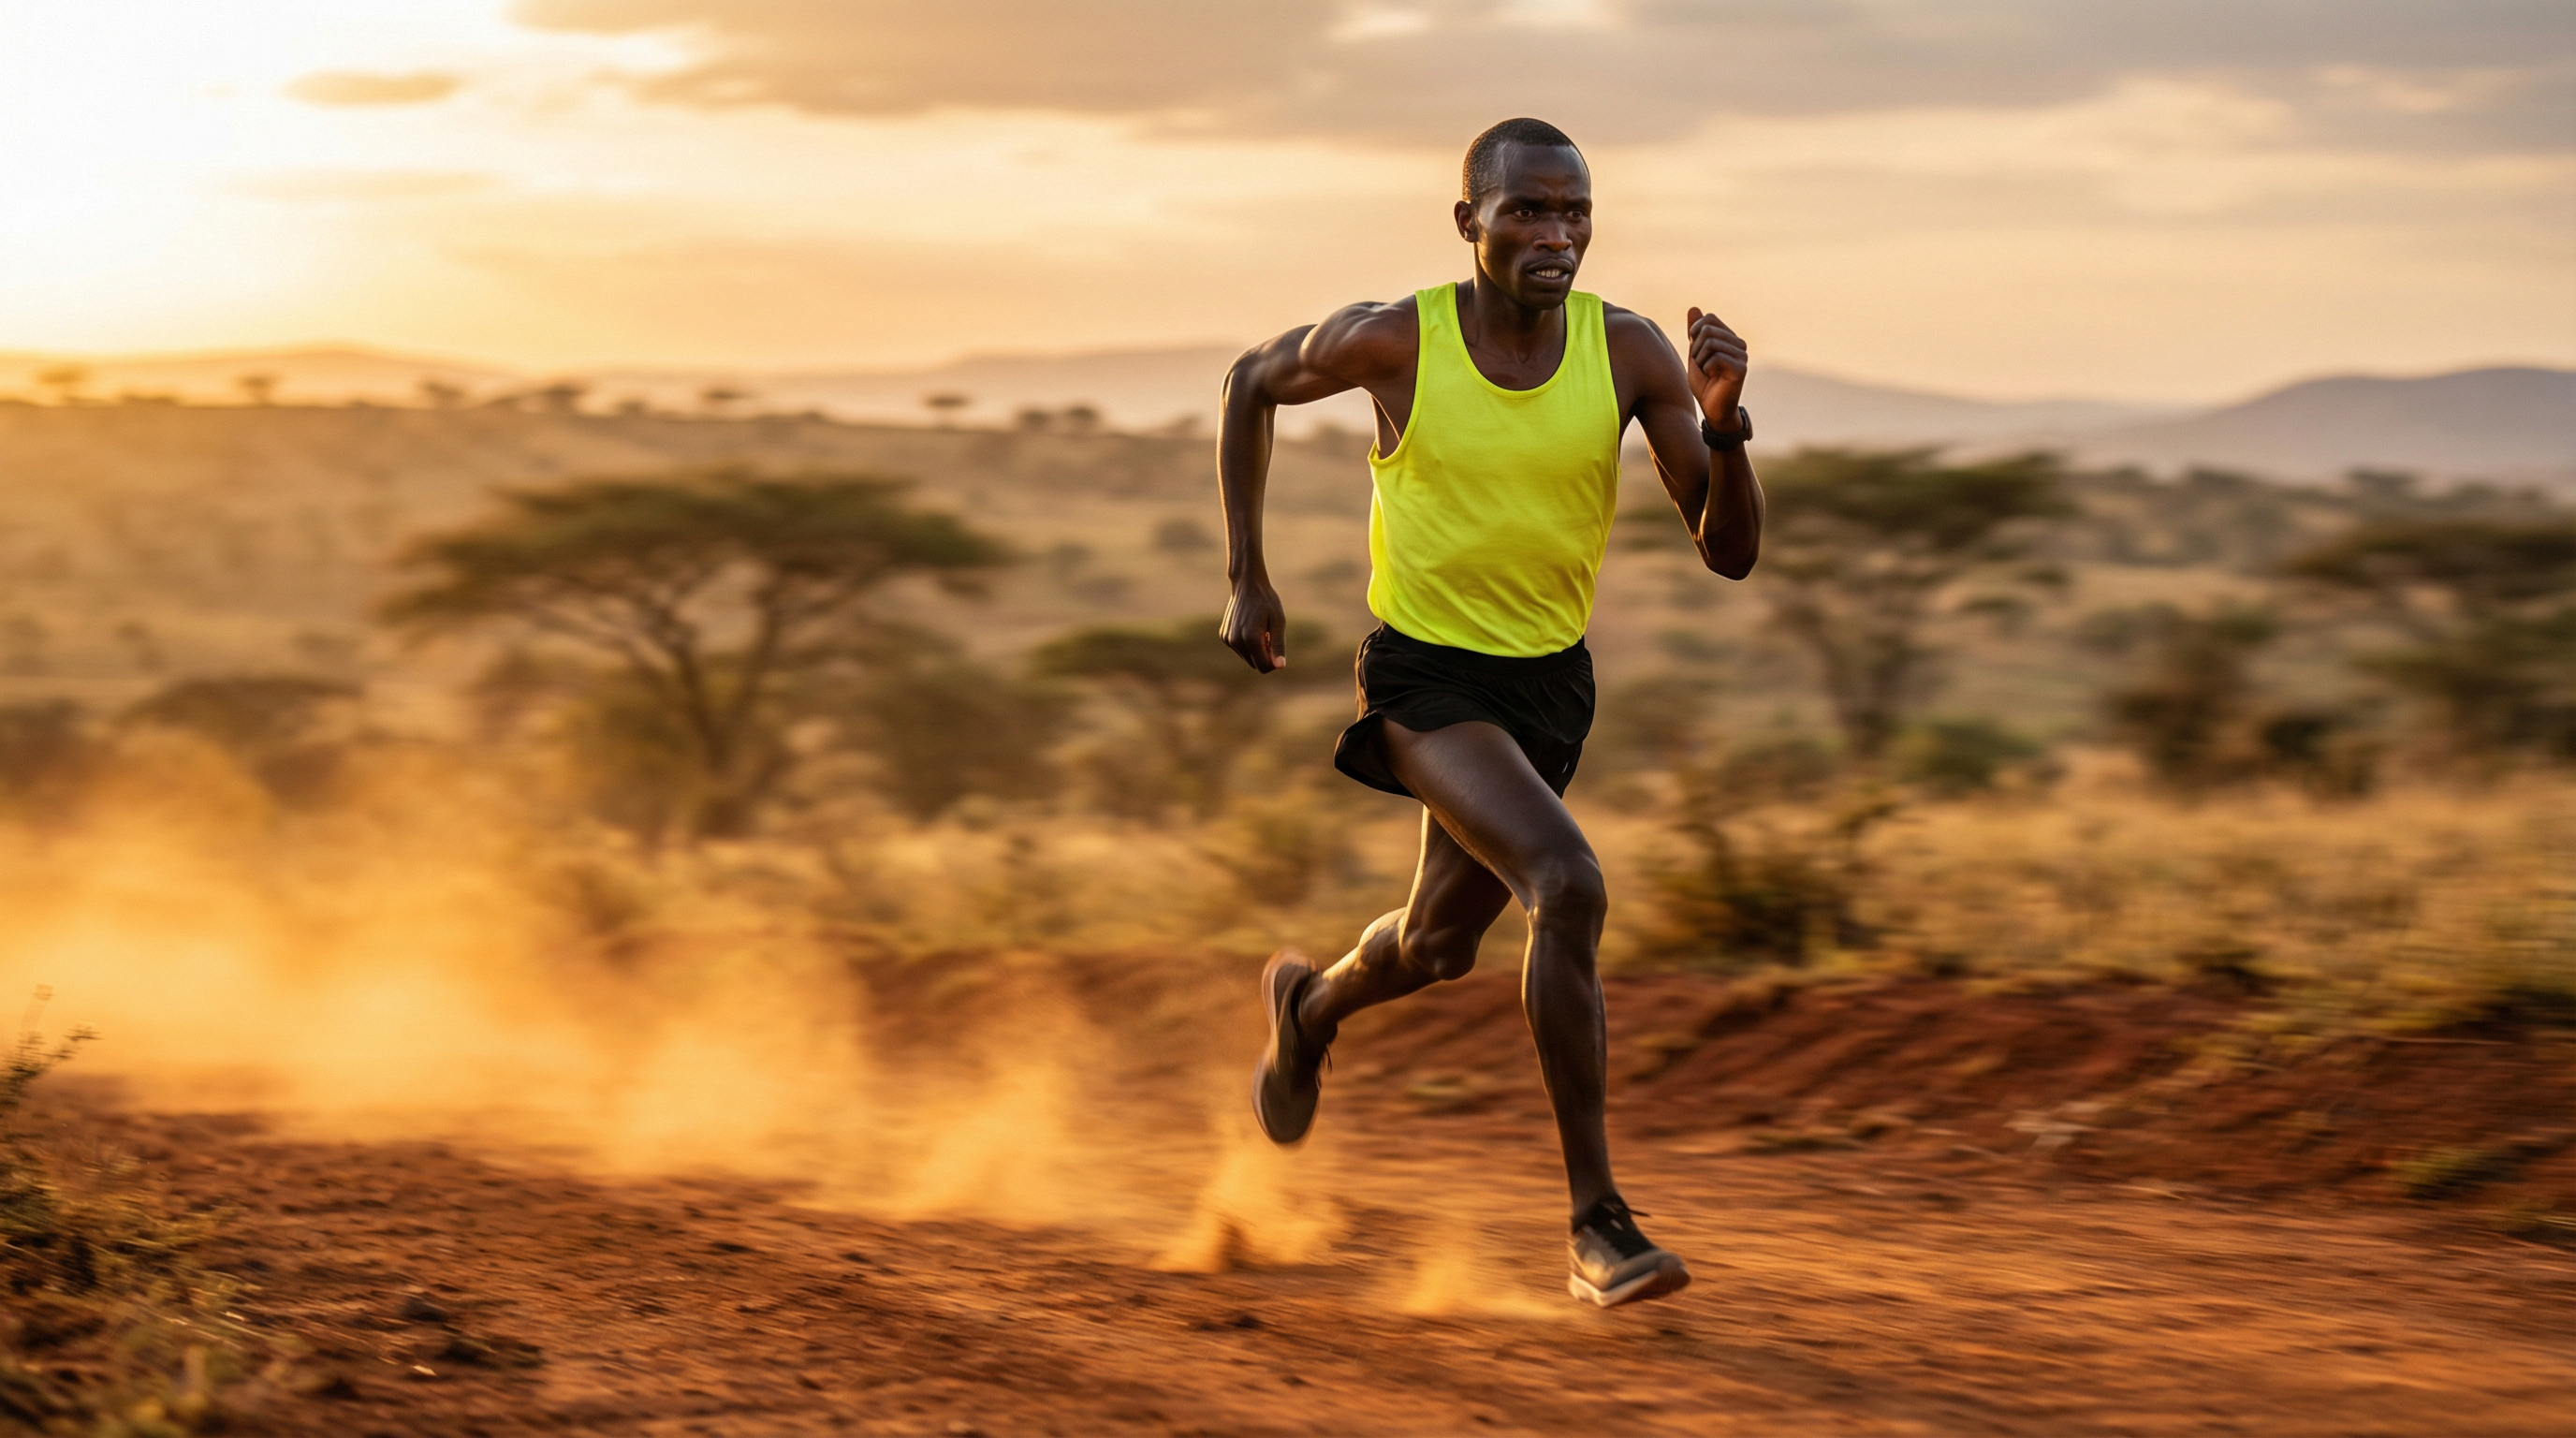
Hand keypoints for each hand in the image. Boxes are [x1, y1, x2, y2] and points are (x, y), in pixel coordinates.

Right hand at [1221, 578, 1287, 672]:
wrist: (1247, 585)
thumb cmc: (1267, 602)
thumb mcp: (1278, 622)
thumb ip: (1278, 645)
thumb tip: (1280, 667)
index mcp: (1251, 639)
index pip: (1264, 667)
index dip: (1274, 661)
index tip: (1277, 645)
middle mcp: (1236, 641)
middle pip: (1255, 664)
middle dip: (1265, 655)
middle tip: (1269, 634)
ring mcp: (1228, 639)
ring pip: (1247, 658)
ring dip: (1256, 649)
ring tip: (1260, 629)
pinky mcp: (1224, 636)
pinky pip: (1240, 650)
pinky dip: (1247, 643)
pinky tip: (1250, 626)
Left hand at [1685, 307, 1748, 430]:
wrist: (1712, 409)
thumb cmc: (1705, 383)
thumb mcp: (1695, 353)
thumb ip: (1695, 332)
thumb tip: (1694, 308)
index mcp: (1730, 338)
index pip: (1709, 318)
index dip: (1695, 332)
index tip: (1696, 350)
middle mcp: (1739, 344)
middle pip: (1707, 329)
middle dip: (1696, 348)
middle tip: (1702, 365)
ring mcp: (1742, 355)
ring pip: (1710, 342)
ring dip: (1701, 360)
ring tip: (1708, 372)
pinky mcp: (1741, 368)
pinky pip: (1716, 358)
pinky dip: (1707, 368)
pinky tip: (1713, 377)